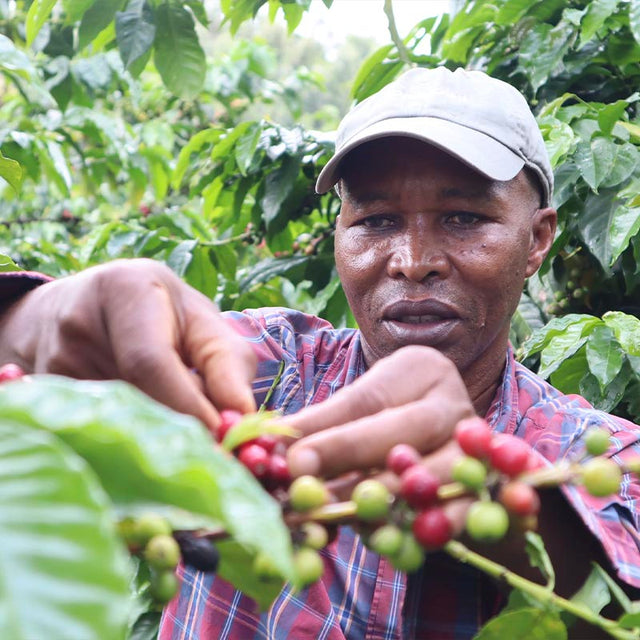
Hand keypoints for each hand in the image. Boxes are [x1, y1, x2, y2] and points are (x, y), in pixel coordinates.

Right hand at [0, 259, 256, 430]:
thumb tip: (242, 418)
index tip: (223, 442)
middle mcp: (77, 322)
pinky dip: (128, 439)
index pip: (150, 362)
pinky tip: (144, 428)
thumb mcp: (201, 322)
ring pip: (113, 420)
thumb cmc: (160, 312)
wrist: (85, 304)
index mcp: (125, 289)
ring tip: (179, 433)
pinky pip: (93, 427)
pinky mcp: (41, 391)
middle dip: (178, 431)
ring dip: (154, 436)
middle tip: (215, 455)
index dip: (188, 407)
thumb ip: (227, 363)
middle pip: (131, 397)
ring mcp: (51, 360)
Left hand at [283, 345, 476, 532]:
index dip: (332, 432)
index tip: (294, 460)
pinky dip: (424, 529)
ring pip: (437, 473)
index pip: (371, 399)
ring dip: (388, 499)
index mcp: (421, 369)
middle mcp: (454, 402)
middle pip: (408, 429)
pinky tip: (388, 540)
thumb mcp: (358, 408)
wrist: (446, 437)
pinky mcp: (486, 487)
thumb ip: (319, 425)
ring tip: (344, 516)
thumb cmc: (391, 415)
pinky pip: (460, 512)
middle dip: (355, 459)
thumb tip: (270, 449)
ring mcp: (476, 446)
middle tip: (310, 490)